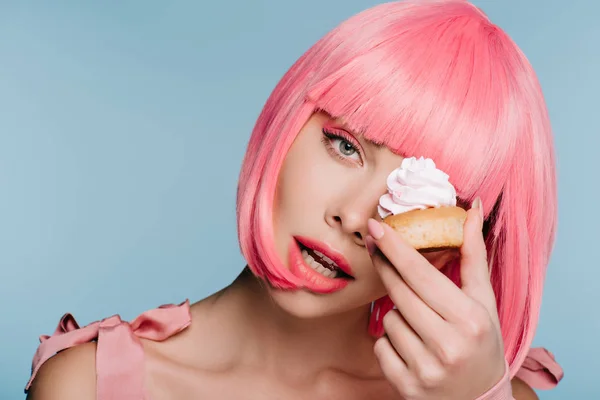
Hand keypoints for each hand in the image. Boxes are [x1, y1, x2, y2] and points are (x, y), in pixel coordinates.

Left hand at [367, 199, 506, 399]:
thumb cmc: (482, 343)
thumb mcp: (483, 301)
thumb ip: (473, 256)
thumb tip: (472, 210)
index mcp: (470, 320)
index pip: (421, 275)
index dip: (395, 248)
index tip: (375, 227)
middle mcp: (448, 345)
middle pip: (399, 293)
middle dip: (386, 267)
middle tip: (377, 248)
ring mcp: (425, 369)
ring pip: (388, 319)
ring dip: (397, 314)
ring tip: (421, 324)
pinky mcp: (406, 386)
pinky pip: (381, 346)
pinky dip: (391, 342)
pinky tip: (412, 348)